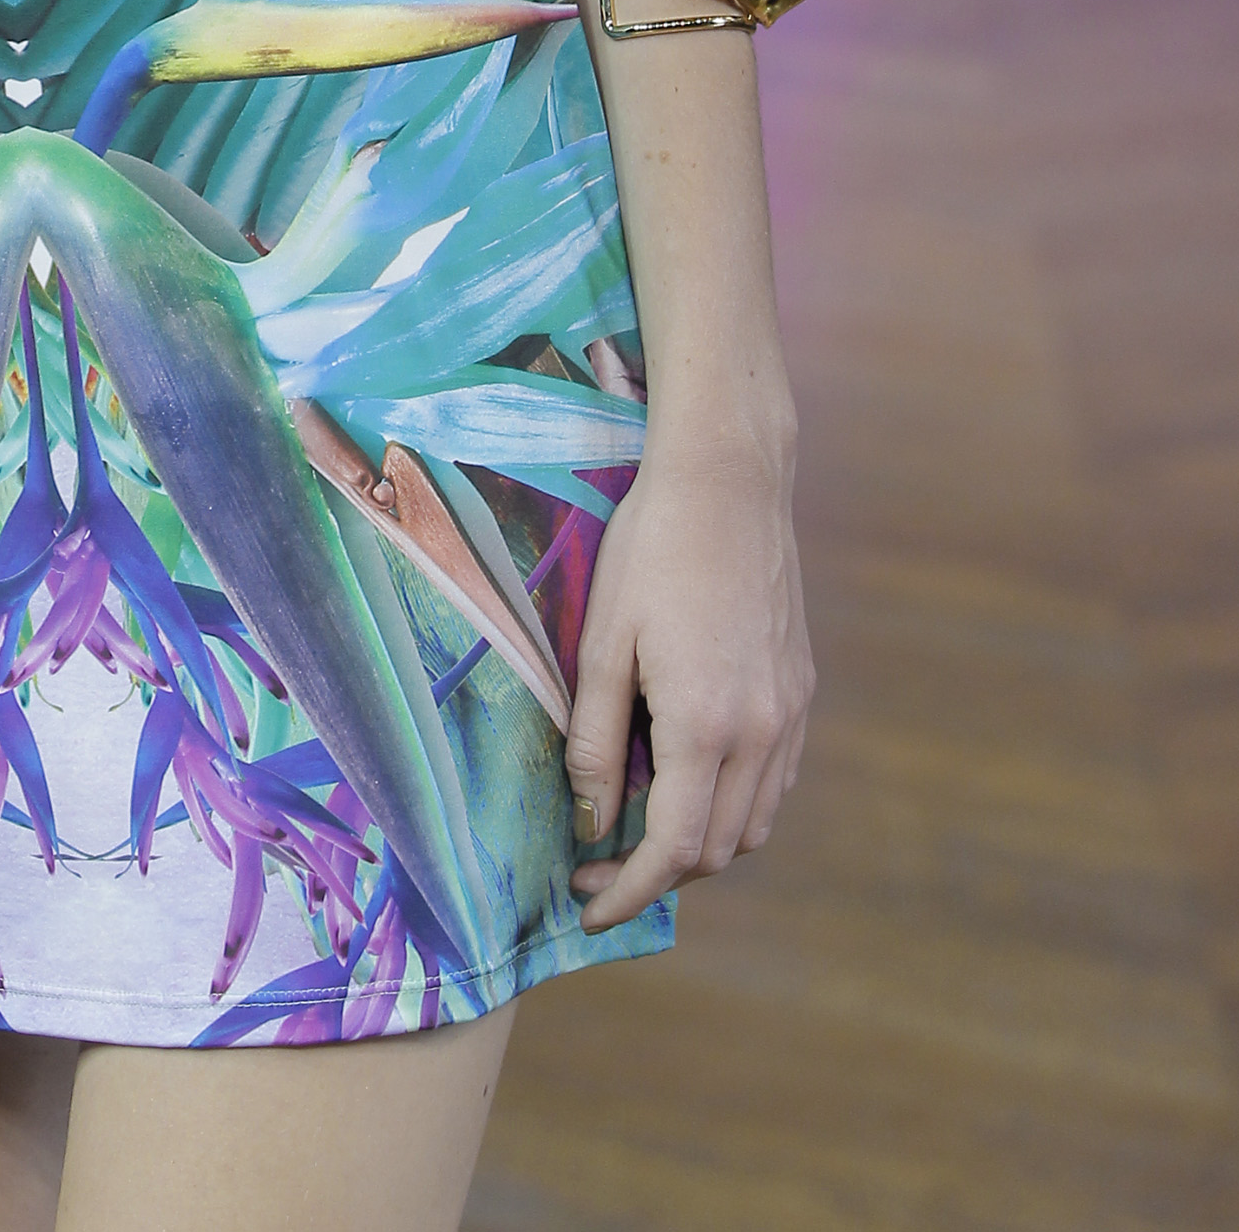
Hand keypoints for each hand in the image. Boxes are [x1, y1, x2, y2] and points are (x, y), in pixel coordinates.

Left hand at [563, 432, 813, 930]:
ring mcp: (789, 713)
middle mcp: (761, 732)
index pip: (672, 849)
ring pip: (752, 824)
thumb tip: (589, 822)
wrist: (728, 483)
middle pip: (716, 850)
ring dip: (698, 845)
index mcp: (705, 725)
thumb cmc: (651, 552)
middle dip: (656, 875)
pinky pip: (773, 782)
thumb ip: (594, 742)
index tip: (589, 908)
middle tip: (597, 863)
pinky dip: (733, 805)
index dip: (629, 891)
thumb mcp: (602, 644)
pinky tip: (689, 781)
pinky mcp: (800, 689)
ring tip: (638, 829)